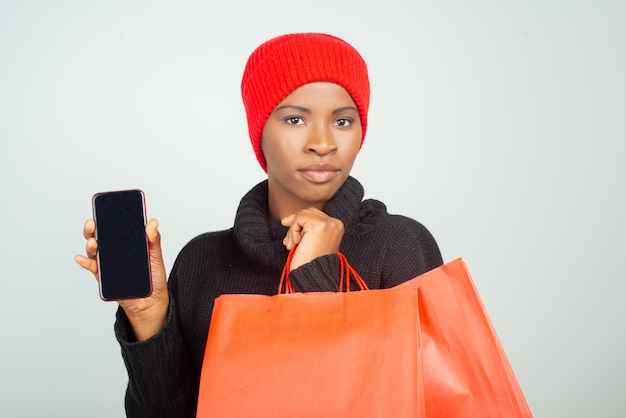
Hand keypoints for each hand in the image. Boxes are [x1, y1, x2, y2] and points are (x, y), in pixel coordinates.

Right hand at [74, 218, 168, 340]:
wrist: (152, 302)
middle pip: (99, 236)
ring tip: (93, 241)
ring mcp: (107, 264)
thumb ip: (153, 240)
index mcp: (126, 243)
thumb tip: (152, 222)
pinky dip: (85, 263)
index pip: (114, 227)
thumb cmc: (154, 277)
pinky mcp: (104, 278)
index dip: (107, 217)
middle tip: (93, 223)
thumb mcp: (156, 256)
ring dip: (90, 245)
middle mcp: (114, 252)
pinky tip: (81, 258)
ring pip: (93, 251)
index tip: (104, 209)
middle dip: (93, 228)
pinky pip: (92, 268)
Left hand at [281, 208, 343, 269]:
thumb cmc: (310, 263)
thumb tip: (285, 220)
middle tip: (289, 242)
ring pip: (302, 215)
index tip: (292, 238)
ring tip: (291, 245)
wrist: (312, 276)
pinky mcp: (319, 225)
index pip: (315, 215)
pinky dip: (292, 231)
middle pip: (308, 212)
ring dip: (292, 231)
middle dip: (295, 226)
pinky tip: (295, 244)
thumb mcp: (311, 242)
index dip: (300, 224)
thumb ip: (306, 229)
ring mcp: (328, 223)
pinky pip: (298, 219)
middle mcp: (335, 223)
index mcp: (337, 227)